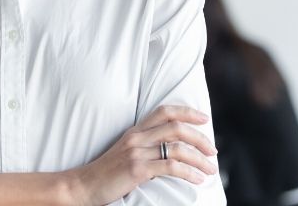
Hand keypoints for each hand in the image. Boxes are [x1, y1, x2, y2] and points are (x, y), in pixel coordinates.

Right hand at [67, 105, 218, 205]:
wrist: (84, 185)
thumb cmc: (107, 172)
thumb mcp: (126, 152)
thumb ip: (146, 147)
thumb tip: (172, 152)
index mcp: (135, 131)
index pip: (164, 111)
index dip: (187, 112)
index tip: (204, 119)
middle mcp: (137, 137)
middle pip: (176, 127)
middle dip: (200, 138)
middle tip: (212, 150)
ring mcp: (137, 152)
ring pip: (177, 148)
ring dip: (199, 159)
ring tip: (210, 169)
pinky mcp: (137, 169)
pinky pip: (171, 167)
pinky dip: (189, 172)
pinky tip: (197, 179)